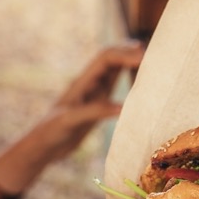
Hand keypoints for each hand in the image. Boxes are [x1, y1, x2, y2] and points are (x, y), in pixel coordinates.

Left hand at [28, 42, 144, 161]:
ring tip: (151, 64)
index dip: (125, 53)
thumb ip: (95, 111)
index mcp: (82, 81)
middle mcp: (90, 83)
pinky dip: (128, 81)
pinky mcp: (98, 105)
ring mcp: (95, 93)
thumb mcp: (71, 120)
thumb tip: (123, 107)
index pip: (106, 58)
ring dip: (131, 64)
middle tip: (154, 56)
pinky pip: (116, 87)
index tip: (144, 57)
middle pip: (113, 58)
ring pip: (116, 71)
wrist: (44, 146)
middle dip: (131, 53)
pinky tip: (141, 85)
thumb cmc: (52, 131)